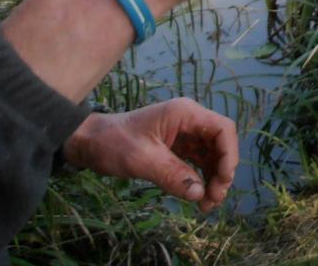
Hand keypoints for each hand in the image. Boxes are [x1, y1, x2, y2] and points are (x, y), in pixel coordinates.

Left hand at [62, 99, 236, 213]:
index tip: (223, 181)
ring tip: (207, 204)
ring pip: (212, 155)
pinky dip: (201, 179)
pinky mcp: (178, 147)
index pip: (222, 129)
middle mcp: (190, 121)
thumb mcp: (141, 160)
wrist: (89, 142)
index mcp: (185, 113)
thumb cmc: (113, 143)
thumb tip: (199, 193)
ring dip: (213, 178)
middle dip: (221, 171)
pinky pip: (198, 162)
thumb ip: (172, 175)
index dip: (229, 155)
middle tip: (213, 199)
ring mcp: (185, 133)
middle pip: (220, 144)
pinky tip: (198, 196)